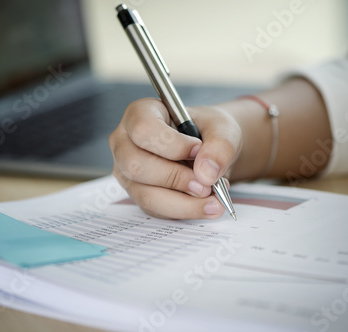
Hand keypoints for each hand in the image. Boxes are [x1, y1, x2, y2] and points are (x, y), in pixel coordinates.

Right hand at [109, 98, 241, 219]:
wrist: (208, 150)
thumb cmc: (207, 131)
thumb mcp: (222, 128)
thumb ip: (220, 146)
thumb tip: (206, 173)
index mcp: (139, 114)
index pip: (143, 130)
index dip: (172, 145)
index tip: (199, 150)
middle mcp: (125, 143)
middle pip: (137, 166)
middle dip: (176, 179)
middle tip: (207, 185)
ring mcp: (127, 172)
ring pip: (145, 194)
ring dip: (183, 203)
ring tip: (213, 202)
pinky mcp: (139, 194)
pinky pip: (156, 210)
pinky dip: (184, 211)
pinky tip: (205, 205)